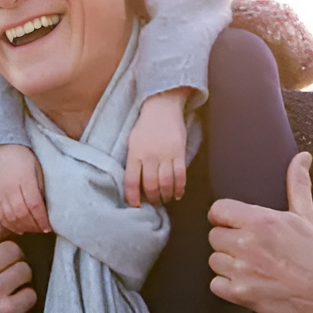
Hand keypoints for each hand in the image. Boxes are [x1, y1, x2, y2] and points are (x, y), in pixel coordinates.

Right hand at [0, 144, 51, 233]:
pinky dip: (9, 225)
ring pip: (11, 217)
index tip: (50, 227)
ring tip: (32, 229)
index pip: (35, 206)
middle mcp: (10, 189)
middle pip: (22, 214)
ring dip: (23, 227)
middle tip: (43, 229)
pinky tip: (18, 228)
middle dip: (34, 226)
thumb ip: (41, 186)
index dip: (42, 220)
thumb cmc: (22, 154)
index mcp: (25, 179)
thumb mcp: (37, 166)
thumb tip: (47, 205)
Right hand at [0, 220, 36, 312]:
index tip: (5, 233)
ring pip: (24, 269)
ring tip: (11, 283)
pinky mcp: (5, 310)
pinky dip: (25, 298)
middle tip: (7, 264)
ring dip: (21, 277)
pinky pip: (29, 294)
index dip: (1, 230)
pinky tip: (14, 300)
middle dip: (12, 256)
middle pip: (12, 248)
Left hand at [125, 88, 188, 205]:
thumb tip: (134, 183)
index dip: (133, 196)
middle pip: (151, 184)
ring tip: (164, 200)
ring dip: (166, 195)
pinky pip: (181, 175)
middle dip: (152, 198)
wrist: (162, 107)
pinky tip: (178, 195)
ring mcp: (166, 154)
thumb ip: (133, 161)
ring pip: (166, 182)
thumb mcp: (132, 141)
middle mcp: (150, 155)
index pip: (131, 180)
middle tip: (152, 204)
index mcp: (135, 153)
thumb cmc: (145, 126)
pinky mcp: (180, 152)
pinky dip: (180, 188)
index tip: (135, 206)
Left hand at [207, 152, 312, 312]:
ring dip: (228, 264)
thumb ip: (298, 184)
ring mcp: (243, 270)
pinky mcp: (241, 294)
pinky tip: (247, 282)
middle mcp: (249, 244)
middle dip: (229, 241)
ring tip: (251, 264)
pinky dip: (227, 286)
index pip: (218, 210)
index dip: (225, 217)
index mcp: (262, 221)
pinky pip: (216, 284)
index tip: (234, 224)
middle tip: (249, 247)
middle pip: (214, 236)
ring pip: (214, 260)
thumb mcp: (308, 217)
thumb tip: (302, 158)